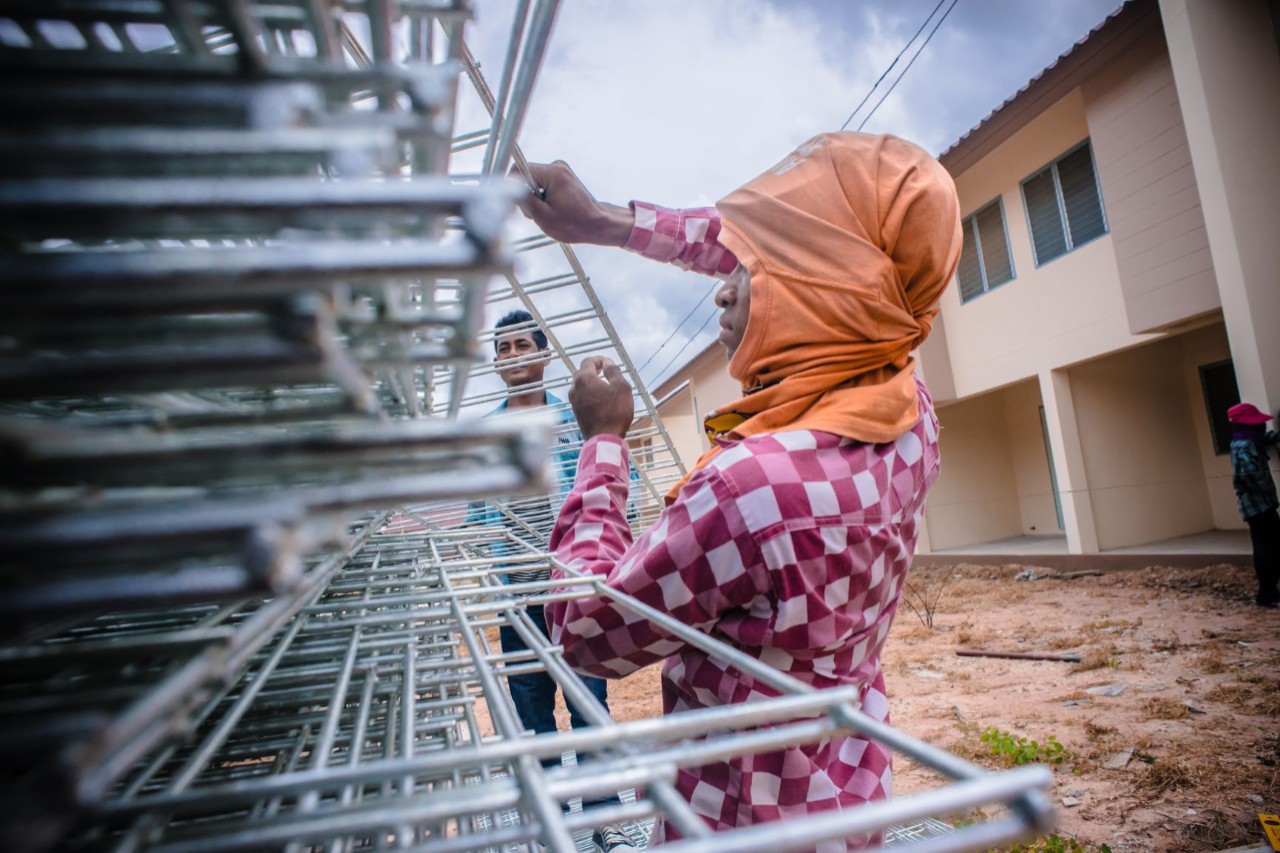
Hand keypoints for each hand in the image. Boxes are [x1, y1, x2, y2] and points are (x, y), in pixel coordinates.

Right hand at [515, 161, 633, 245]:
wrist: (597, 225)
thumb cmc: (575, 224)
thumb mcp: (542, 216)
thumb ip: (523, 199)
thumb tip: (508, 189)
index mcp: (553, 173)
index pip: (519, 170)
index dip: (511, 186)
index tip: (512, 201)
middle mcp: (557, 167)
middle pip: (526, 176)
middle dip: (526, 196)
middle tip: (536, 214)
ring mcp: (560, 171)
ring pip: (533, 182)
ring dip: (535, 199)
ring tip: (548, 213)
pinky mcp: (562, 178)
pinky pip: (542, 185)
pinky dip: (542, 198)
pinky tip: (551, 210)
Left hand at [570, 356, 634, 439]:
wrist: (604, 439)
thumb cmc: (615, 412)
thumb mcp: (621, 387)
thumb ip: (613, 371)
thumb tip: (607, 362)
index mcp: (584, 378)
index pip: (588, 361)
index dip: (599, 359)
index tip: (609, 363)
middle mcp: (574, 388)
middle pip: (582, 372)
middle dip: (594, 370)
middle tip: (607, 373)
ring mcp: (573, 401)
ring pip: (581, 385)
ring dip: (592, 382)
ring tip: (605, 386)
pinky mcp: (576, 411)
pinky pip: (581, 396)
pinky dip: (589, 393)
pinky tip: (600, 399)